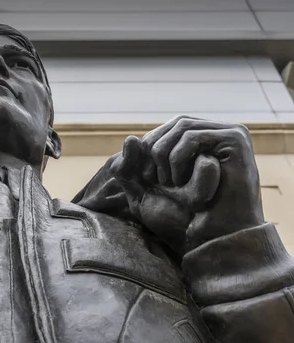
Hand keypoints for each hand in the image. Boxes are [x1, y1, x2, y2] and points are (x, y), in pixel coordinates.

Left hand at [111, 116, 263, 253]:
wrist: (207, 242)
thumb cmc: (177, 221)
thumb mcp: (142, 192)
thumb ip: (129, 167)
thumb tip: (131, 138)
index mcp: (196, 144)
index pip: (165, 130)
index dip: (147, 148)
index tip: (144, 178)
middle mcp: (214, 136)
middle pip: (174, 124)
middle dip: (155, 151)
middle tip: (156, 181)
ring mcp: (228, 136)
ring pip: (183, 128)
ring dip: (168, 157)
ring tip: (171, 185)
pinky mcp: (236, 142)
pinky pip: (196, 138)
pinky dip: (180, 159)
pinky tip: (182, 183)